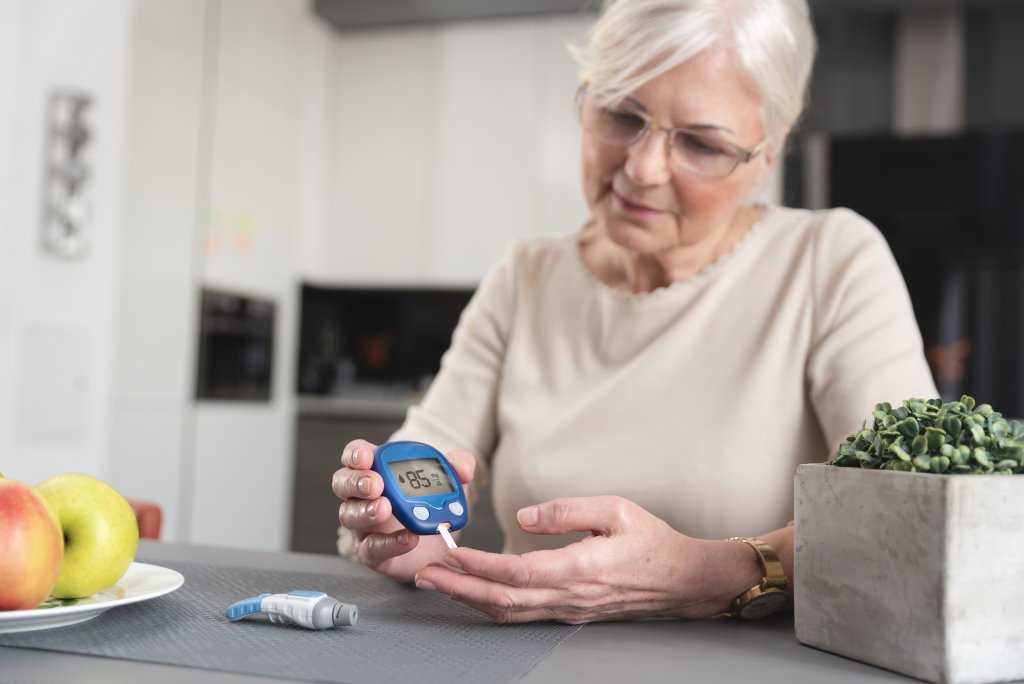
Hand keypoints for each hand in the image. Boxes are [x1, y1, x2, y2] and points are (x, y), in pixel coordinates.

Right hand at [332, 439, 476, 582]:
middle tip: (376, 484)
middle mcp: (362, 496)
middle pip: (342, 483)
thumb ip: (458, 466)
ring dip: (366, 511)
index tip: (368, 456)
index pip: (354, 455)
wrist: (436, 541)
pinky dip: (389, 543)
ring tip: (386, 509)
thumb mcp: (448, 479)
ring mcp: (363, 525)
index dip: (356, 454)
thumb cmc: (432, 502)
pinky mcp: (372, 552)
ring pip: (349, 515)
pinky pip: (371, 548)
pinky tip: (407, 537)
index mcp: (376, 469)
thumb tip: (463, 469)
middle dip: (357, 481)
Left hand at [413, 495, 761, 623]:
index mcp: (580, 568)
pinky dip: (493, 606)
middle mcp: (570, 596)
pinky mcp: (571, 613)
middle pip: (502, 600)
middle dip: (458, 588)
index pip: (515, 572)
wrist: (686, 581)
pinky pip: (524, 615)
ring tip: (440, 584)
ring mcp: (569, 610)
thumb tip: (524, 516)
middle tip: (424, 575)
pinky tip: (476, 595)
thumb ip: (566, 509)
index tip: (450, 553)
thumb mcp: (615, 509)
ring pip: (509, 613)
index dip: (477, 565)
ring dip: (470, 600)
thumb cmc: (654, 542)